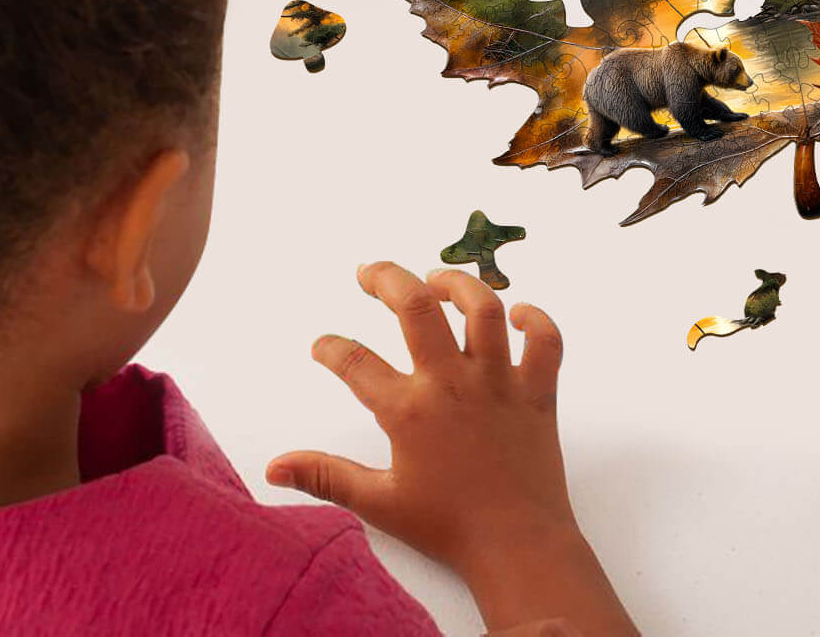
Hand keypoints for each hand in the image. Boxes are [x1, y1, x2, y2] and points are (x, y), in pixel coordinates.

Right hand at [267, 263, 635, 636]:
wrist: (516, 545)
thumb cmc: (447, 525)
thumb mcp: (378, 503)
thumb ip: (326, 477)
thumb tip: (273, 468)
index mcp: (410, 410)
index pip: (356, 363)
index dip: (331, 348)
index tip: (322, 344)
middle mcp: (453, 383)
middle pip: (417, 307)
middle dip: (388, 279)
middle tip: (369, 273)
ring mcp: (500, 381)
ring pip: (484, 308)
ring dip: (458, 285)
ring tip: (436, 279)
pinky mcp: (538, 390)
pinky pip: (546, 339)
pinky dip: (536, 318)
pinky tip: (517, 312)